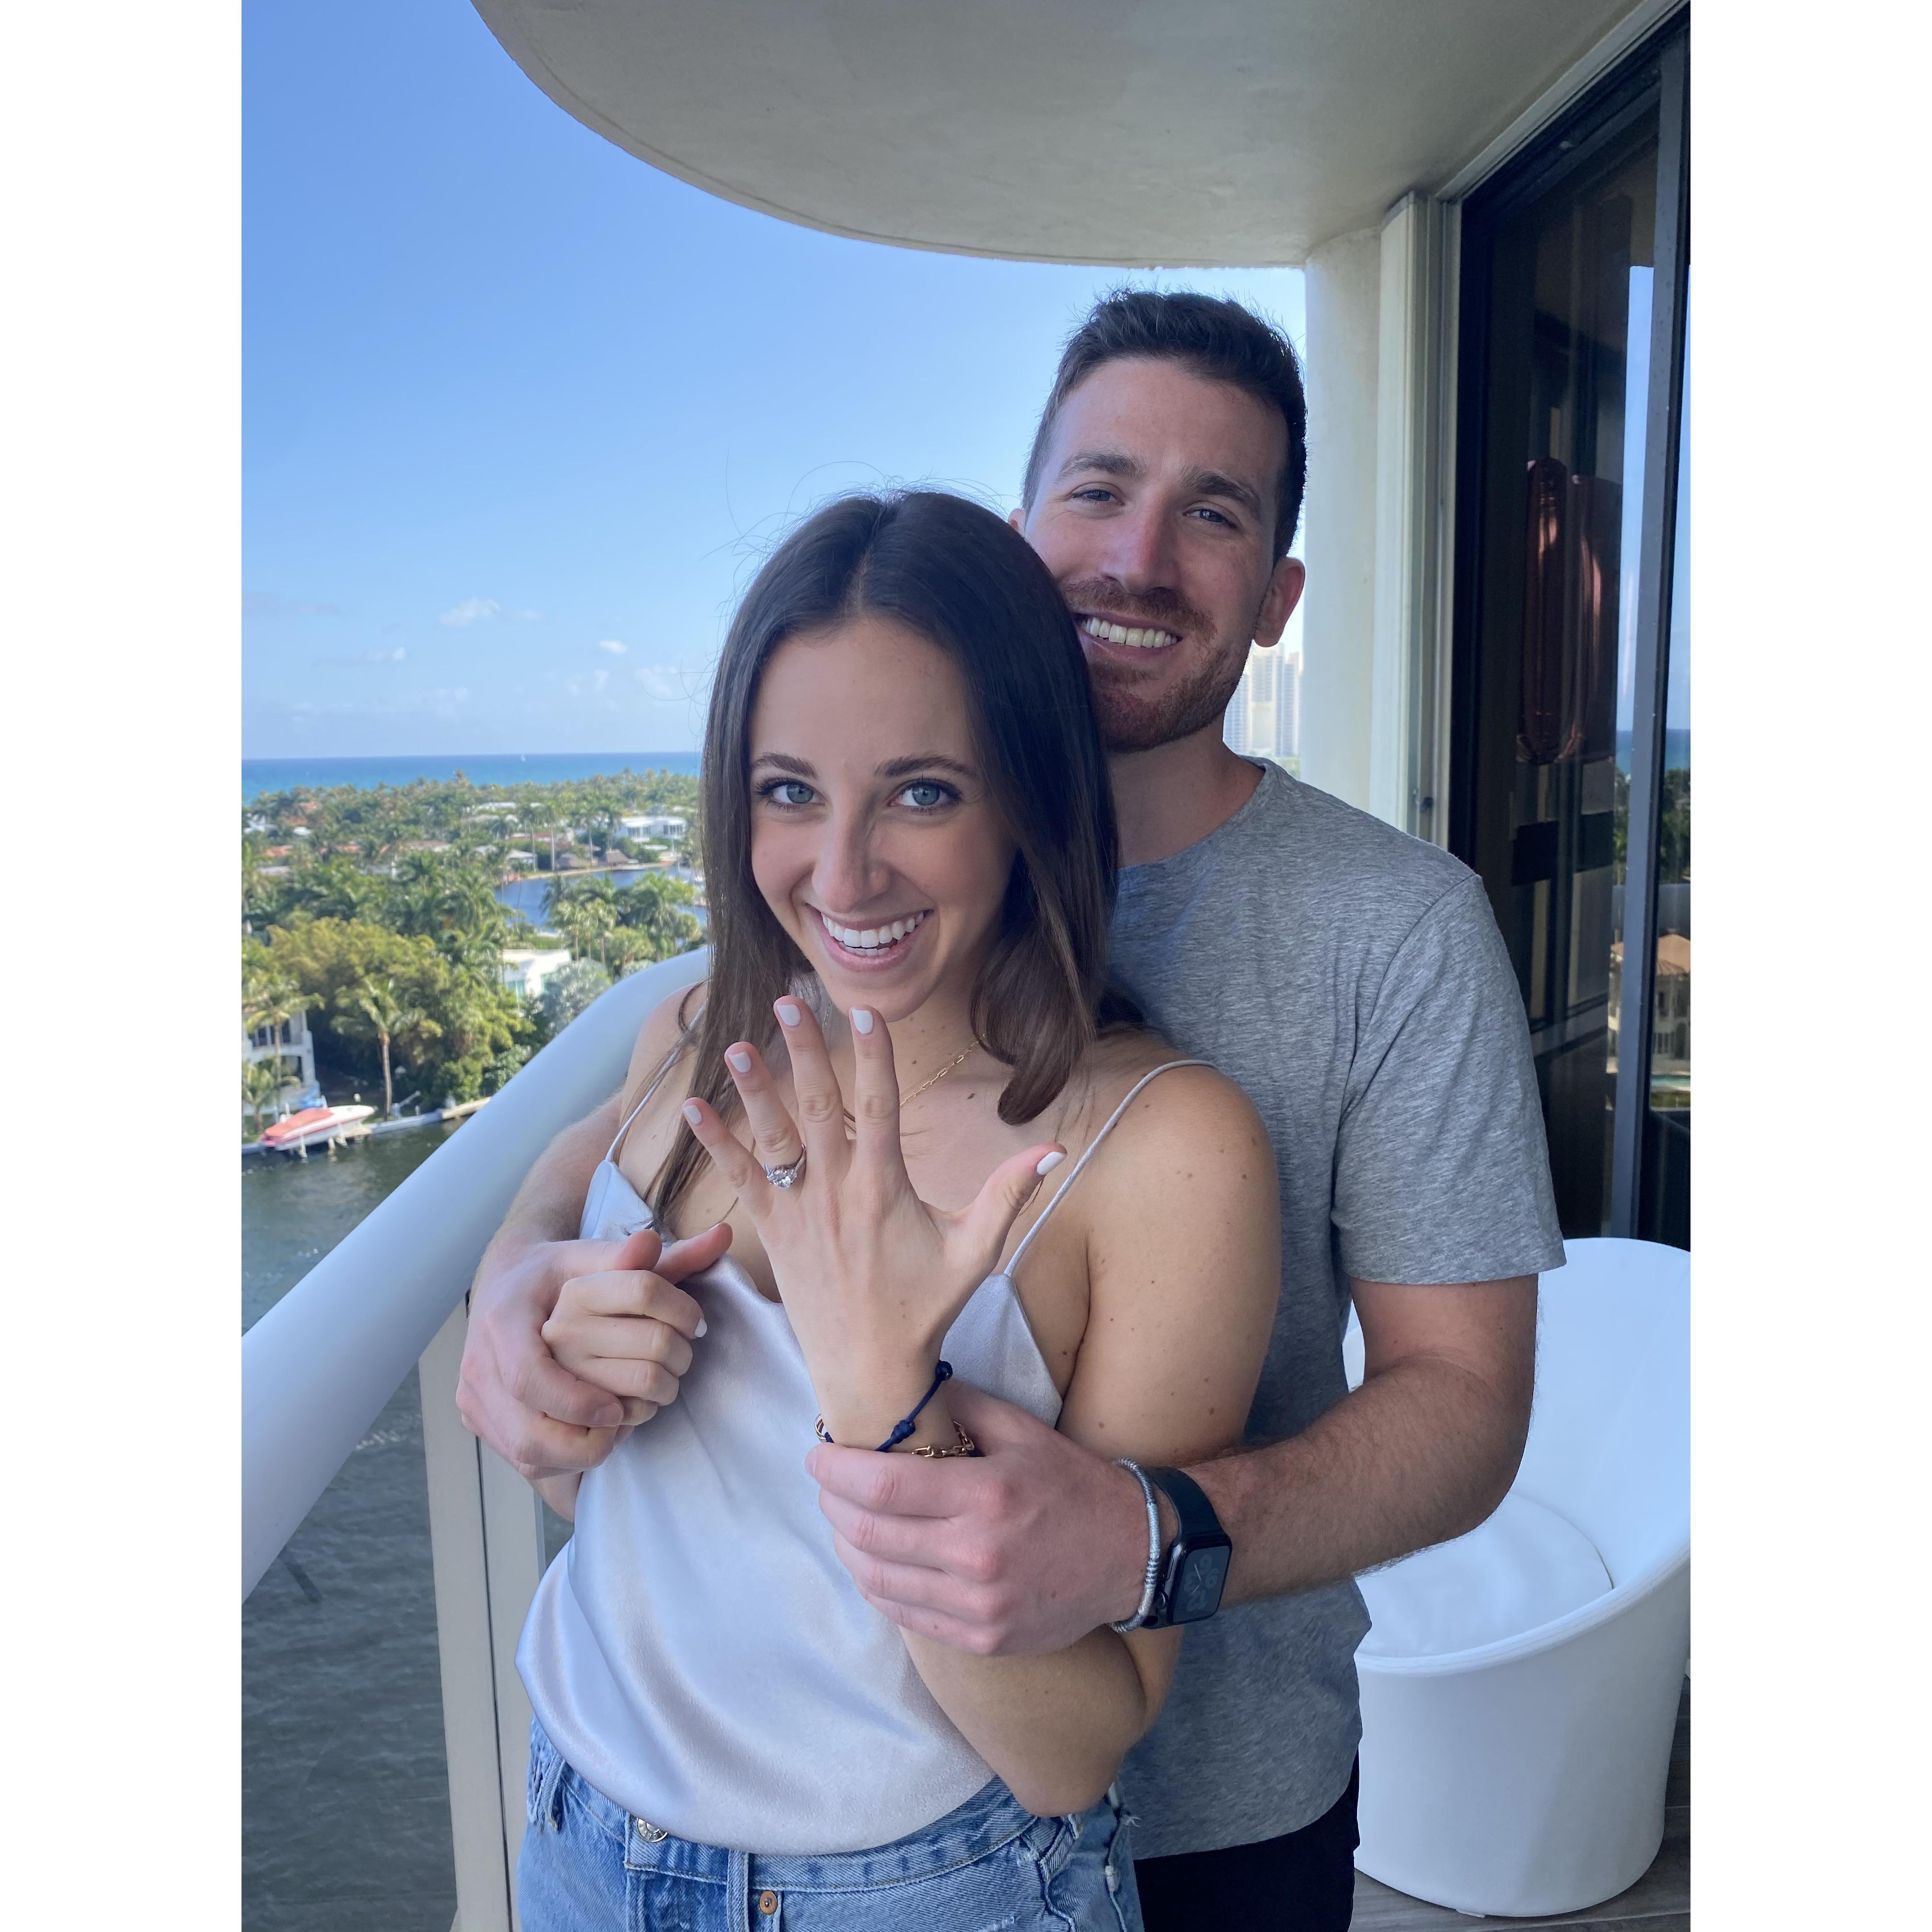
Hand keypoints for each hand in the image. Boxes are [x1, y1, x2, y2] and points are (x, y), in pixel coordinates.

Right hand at [457, 1222, 732, 1480]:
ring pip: (529, 1453)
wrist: (505, 1284)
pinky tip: (599, 1434)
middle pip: (534, 1427)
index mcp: (504, 1320)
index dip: (581, 1399)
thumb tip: (719, 1238)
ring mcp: (476, 1399)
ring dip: (584, 1451)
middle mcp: (481, 1363)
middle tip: (644, 1406)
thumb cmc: (558, 1272)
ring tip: (623, 1426)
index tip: (628, 1401)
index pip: (533, 1376)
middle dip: (596, 1431)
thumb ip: (652, 1259)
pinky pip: (528, 1460)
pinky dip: (568, 1457)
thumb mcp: (594, 1257)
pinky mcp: (481, 1422)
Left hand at [677, 997, 1061, 1445]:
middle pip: (819, 1107)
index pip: (881, 1107)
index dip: (874, 1057)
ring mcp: (799, 1212)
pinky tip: (690, 1108)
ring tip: (737, 1044)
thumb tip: (1053, 1150)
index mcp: (885, 1189)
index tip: (865, 1012)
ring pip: (774, 1138)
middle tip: (789, 1002)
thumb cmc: (924, 1307)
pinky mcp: (771, 1233)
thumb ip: (1008, 1195)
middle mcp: (837, 1193)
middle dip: (805, 1051)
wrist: (869, 1370)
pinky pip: (739, 1180)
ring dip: (754, 1090)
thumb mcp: (975, 1252)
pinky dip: (715, 1145)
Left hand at [806, 1382, 1154, 1654]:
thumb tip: (900, 1393)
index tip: (818, 1455)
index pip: (882, 1486)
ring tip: (843, 1519)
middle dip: (831, 1505)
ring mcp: (978, 1606)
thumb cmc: (1072, 1484)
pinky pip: (904, 1614)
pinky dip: (876, 1584)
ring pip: (877, 1580)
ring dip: (847, 1545)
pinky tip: (873, 1559)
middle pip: (869, 1534)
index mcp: (987, 1495)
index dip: (835, 1471)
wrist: (1129, 1556)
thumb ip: (959, 1407)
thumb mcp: (1022, 1430)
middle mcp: (977, 1555)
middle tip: (825, 1484)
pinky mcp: (981, 1639)